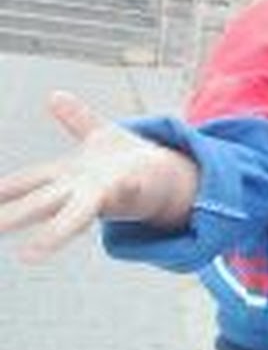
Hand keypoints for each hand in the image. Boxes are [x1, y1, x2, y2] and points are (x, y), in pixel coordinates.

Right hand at [0, 90, 197, 262]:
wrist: (168, 179)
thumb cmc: (127, 162)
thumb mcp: (99, 134)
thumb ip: (77, 118)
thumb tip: (55, 96)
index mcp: (68, 176)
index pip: (28, 182)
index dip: (4, 190)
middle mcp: (81, 191)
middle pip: (43, 204)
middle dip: (15, 217)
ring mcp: (107, 195)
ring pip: (78, 212)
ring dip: (57, 230)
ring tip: (31, 254)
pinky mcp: (136, 190)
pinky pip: (131, 190)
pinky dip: (128, 188)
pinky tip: (128, 183)